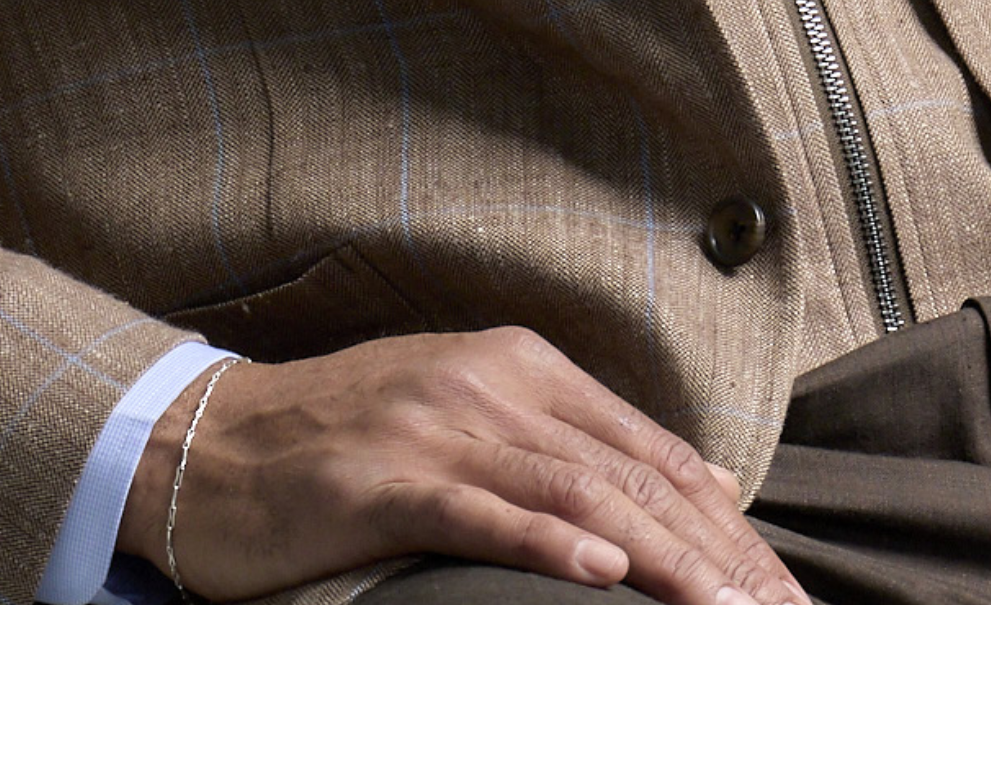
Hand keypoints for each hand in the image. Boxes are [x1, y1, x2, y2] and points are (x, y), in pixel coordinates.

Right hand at [118, 327, 811, 604]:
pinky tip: (605, 574)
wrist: (206, 443)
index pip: (652, 446)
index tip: (783, 593)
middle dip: (718, 555)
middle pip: (629, 470)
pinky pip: (481, 509)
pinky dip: (549, 541)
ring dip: (664, 560)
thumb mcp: (460, 419)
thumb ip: (562, 444)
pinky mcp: (381, 475)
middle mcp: (484, 381)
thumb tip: (691, 490)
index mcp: (514, 364)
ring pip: (576, 491)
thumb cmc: (337, 443)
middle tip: (782, 627)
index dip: (729, 523)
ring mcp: (432, 424)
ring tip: (728, 617)